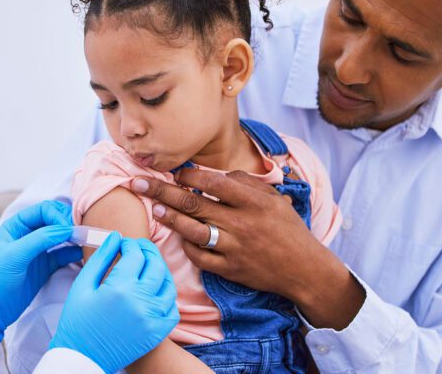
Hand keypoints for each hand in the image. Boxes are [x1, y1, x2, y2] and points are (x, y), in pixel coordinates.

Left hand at [0, 201, 81, 341]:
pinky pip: (64, 254)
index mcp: (16, 226)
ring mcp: (38, 251)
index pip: (44, 211)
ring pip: (61, 237)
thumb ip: (40, 239)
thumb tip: (67, 229)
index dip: (59, 216)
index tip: (70, 229)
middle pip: (55, 220)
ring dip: (74, 238)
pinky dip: (74, 253)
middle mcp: (28, 235)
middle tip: (81, 234)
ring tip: (86, 242)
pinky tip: (83, 254)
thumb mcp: (14, 256)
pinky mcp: (45, 267)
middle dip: (69, 224)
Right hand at [50, 233, 179, 372]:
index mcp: (119, 288)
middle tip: (138, 248)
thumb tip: (115, 237)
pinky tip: (154, 290)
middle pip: (156, 264)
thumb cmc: (78, 320)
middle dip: (147, 251)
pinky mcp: (158, 332)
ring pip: (168, 284)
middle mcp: (140, 301)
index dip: (130, 244)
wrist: (83, 358)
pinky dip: (166, 295)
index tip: (123, 243)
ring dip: (159, 270)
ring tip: (146, 266)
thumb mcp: (83, 285)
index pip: (136, 254)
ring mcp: (152, 318)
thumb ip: (100, 258)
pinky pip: (172, 308)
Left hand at [131, 168, 363, 330]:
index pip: (213, 182)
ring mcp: (234, 248)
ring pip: (192, 231)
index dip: (189, 175)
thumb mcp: (274, 198)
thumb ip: (245, 183)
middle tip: (138, 182)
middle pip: (193, 204)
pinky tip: (178, 235)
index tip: (177, 171)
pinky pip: (200, 257)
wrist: (303, 269)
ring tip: (155, 207)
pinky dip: (187, 245)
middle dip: (162, 191)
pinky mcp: (229, 269)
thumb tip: (214, 174)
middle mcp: (241, 223)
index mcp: (253, 202)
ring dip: (170, 218)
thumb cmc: (288, 228)